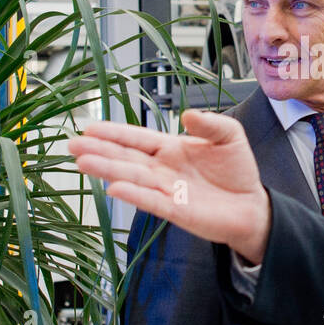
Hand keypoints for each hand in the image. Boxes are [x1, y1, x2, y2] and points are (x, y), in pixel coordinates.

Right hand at [68, 110, 271, 262]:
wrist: (251, 204)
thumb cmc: (236, 169)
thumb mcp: (229, 135)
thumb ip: (210, 122)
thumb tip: (187, 114)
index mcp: (169, 148)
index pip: (136, 138)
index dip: (114, 133)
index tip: (89, 127)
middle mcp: (161, 169)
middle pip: (125, 157)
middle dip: (99, 151)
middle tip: (72, 145)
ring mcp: (165, 189)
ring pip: (132, 178)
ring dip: (108, 171)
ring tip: (83, 163)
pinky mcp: (175, 210)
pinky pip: (151, 201)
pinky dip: (134, 196)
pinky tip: (115, 189)